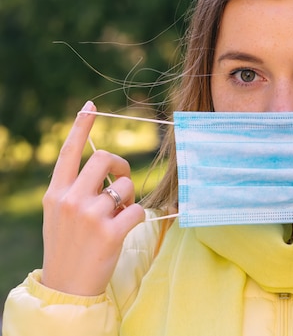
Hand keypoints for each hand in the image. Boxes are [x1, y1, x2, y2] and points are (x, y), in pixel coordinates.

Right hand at [41, 101, 144, 295]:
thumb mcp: (59, 214)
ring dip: (129, 198)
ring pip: (126, 186)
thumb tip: (104, 165)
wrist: (67, 286)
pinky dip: (137, 218)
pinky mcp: (110, 232)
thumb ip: (75, 189)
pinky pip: (137, 210)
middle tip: (122, 180)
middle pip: (105, 158)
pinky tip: (124, 230)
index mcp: (55, 193)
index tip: (90, 106)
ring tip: (117, 217)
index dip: (81, 126)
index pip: (69, 151)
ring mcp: (90, 216)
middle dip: (121, 166)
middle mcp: (71, 199)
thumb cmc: (68, 246)